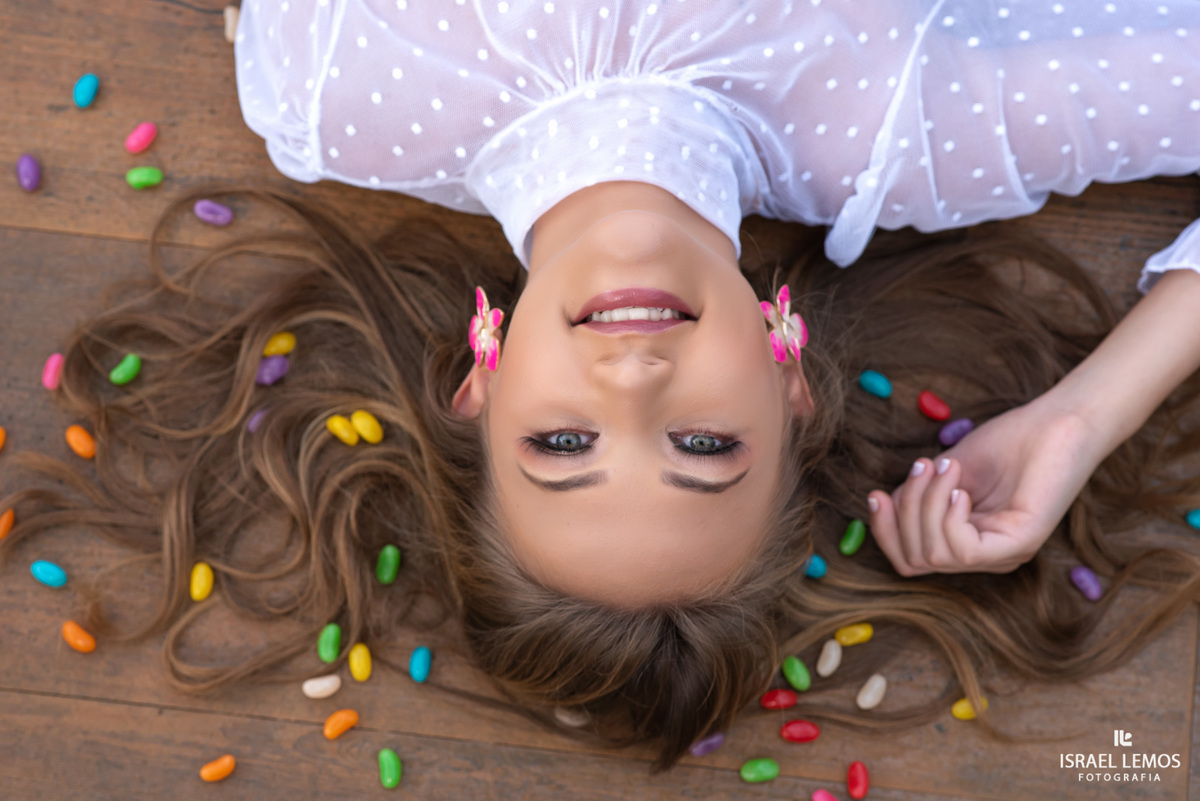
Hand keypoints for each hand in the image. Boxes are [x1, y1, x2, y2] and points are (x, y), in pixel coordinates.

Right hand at [866, 399, 1103, 575]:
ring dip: (926, 503)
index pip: (909, 561)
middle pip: (914, 559)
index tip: (876, 493)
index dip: (884, 531)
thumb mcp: (946, 471)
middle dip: (905, 509)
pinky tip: (962, 488)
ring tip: (947, 466)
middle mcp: (985, 556)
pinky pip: (964, 553)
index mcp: (968, 541)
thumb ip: (918, 493)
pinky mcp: (1022, 545)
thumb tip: (883, 504)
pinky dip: (949, 516)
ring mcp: (1005, 554)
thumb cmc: (1009, 441)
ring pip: (934, 555)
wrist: (1057, 420)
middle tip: (924, 465)